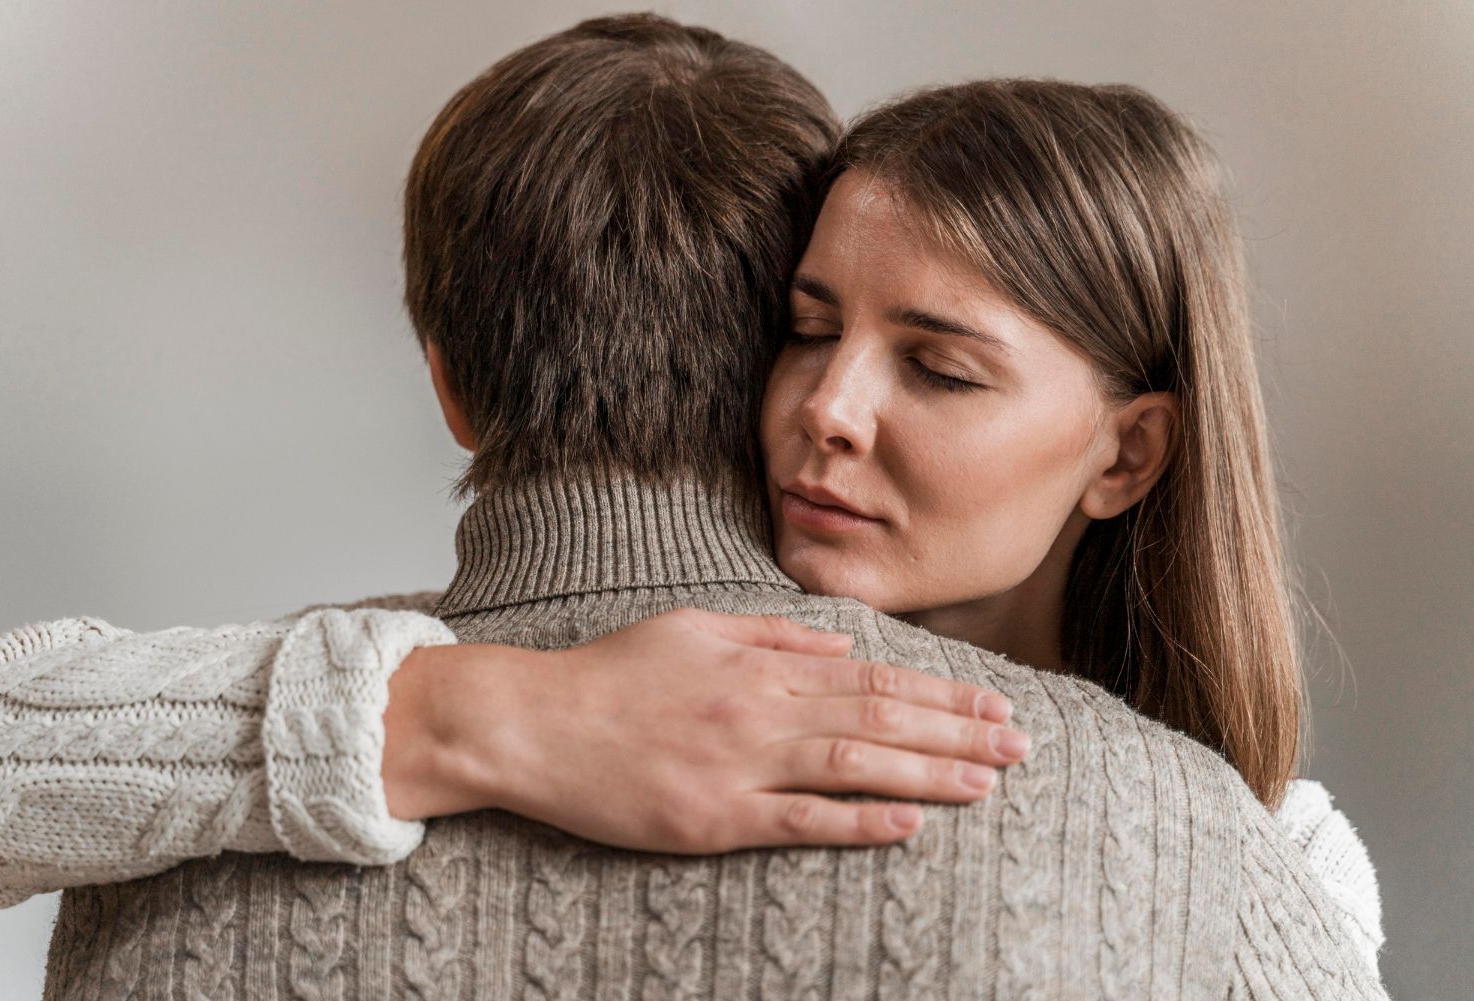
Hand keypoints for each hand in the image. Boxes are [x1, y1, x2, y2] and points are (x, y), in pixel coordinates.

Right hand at [382, 608, 1027, 851]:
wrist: (533, 722)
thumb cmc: (612, 674)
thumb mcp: (695, 628)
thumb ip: (774, 634)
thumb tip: (843, 644)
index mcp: (761, 664)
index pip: (873, 679)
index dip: (940, 695)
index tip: (994, 706)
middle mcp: (761, 710)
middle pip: (879, 719)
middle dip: (957, 733)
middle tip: (1020, 747)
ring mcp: (738, 765)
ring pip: (854, 765)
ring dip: (928, 772)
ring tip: (988, 782)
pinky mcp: (712, 818)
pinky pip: (799, 820)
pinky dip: (858, 820)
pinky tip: (910, 823)